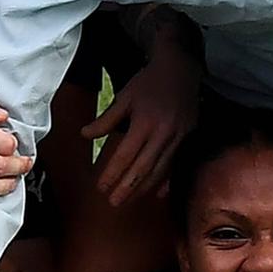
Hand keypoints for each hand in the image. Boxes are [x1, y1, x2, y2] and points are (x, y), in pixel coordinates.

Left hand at [89, 41, 199, 205]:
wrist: (181, 68)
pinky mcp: (187, 137)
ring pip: (160, 169)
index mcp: (144, 123)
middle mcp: (162, 133)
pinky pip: (175, 163)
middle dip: (127, 188)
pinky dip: (167, 180)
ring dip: (144, 188)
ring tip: (131, 200)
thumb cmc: (149, 81)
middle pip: (143, 168)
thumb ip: (106, 120)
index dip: (112, 174)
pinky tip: (159, 193)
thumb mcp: (124, 97)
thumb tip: (85, 136)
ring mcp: (178, 136)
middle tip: (114, 203)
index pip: (125, 155)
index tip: (101, 188)